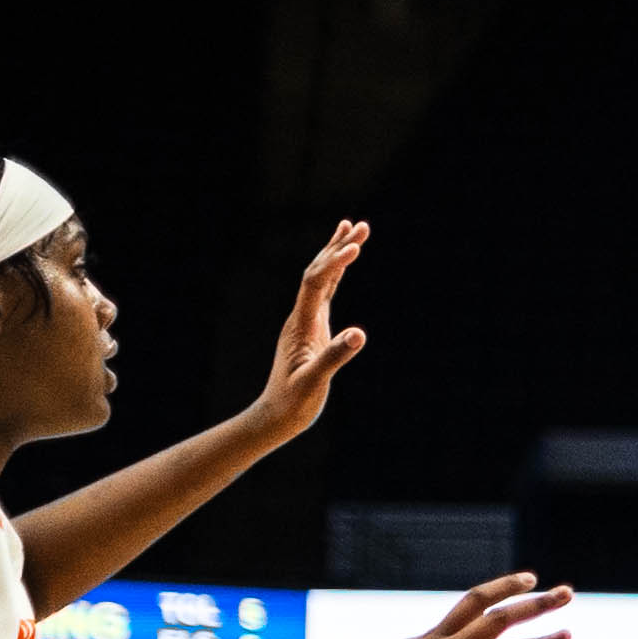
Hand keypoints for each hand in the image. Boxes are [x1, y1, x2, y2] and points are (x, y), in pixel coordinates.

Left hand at [250, 220, 371, 440]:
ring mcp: (306, 320)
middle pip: (318, 271)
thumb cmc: (295, 401)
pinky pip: (325, 293)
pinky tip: (344, 264)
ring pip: (322, 278)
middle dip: (338, 247)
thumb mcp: (315, 381)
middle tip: (360, 224)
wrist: (277, 414)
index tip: (357, 247)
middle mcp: (301, 316)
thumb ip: (335, 356)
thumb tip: (359, 334)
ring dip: (337, 254)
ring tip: (354, 230)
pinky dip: (336, 275)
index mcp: (301, 324)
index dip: (334, 262)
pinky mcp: (313, 328)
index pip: (316, 282)